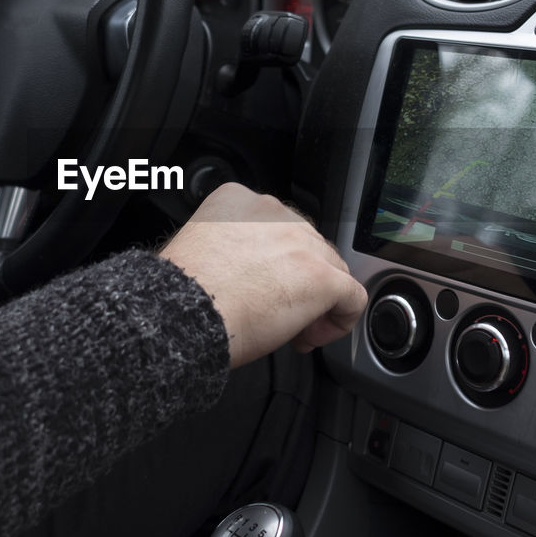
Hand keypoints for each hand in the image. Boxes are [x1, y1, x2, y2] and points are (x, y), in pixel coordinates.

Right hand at [161, 183, 368, 368]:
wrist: (183, 313)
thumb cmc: (183, 292)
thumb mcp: (200, 246)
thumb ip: (231, 247)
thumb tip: (252, 273)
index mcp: (239, 200)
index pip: (278, 229)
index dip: (276, 263)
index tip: (263, 287)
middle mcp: (275, 214)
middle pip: (309, 248)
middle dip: (299, 282)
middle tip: (278, 314)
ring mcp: (302, 243)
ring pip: (332, 269)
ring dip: (318, 301)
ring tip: (293, 330)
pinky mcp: (321, 277)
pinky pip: (352, 297)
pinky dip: (340, 319)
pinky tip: (313, 336)